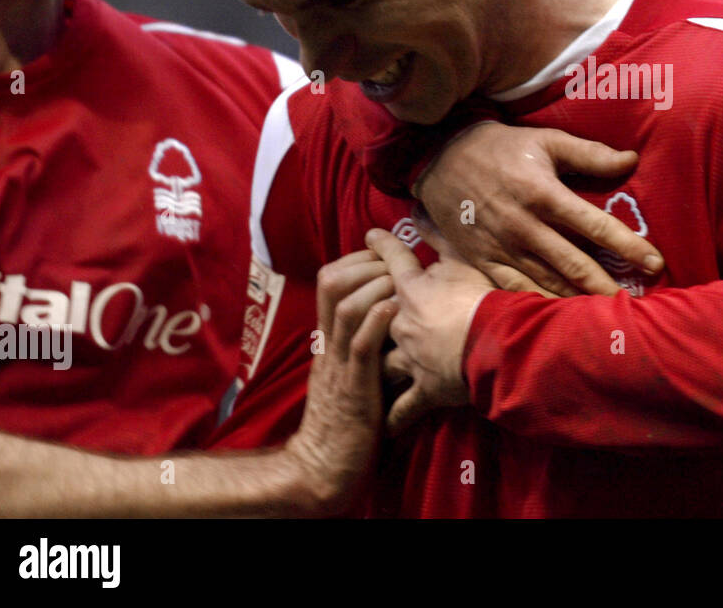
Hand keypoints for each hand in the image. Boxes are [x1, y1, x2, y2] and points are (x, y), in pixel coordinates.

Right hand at [282, 249, 396, 515]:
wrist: (324, 467)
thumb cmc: (345, 420)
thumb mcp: (347, 372)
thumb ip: (357, 344)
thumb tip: (384, 314)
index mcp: (327, 340)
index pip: (330, 282)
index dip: (355, 260)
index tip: (382, 254)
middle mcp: (329, 345)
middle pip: (333, 284)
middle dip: (365, 264)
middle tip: (394, 262)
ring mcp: (340, 364)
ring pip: (347, 308)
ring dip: (375, 286)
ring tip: (398, 280)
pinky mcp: (355, 388)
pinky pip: (362, 346)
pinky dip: (377, 322)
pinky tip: (395, 308)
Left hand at [366, 229, 494, 434]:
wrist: (500, 342)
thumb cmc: (485, 298)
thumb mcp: (465, 260)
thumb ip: (440, 237)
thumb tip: (420, 212)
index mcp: (412, 289)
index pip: (392, 260)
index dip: (381, 245)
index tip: (370, 236)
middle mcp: (402, 324)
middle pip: (374, 317)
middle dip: (369, 315)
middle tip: (363, 311)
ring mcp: (410, 359)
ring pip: (381, 364)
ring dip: (375, 369)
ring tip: (368, 373)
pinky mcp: (425, 390)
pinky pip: (404, 408)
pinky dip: (394, 418)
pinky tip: (384, 425)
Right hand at [414, 122, 664, 296]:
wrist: (439, 158)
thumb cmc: (500, 147)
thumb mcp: (545, 141)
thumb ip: (589, 153)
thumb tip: (632, 160)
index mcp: (543, 194)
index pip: (596, 225)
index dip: (628, 246)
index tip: (656, 262)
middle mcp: (525, 226)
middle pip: (575, 265)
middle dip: (608, 286)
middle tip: (638, 305)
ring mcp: (502, 248)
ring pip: (547, 283)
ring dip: (578, 302)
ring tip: (608, 318)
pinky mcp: (483, 261)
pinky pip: (516, 290)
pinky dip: (540, 305)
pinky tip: (561, 320)